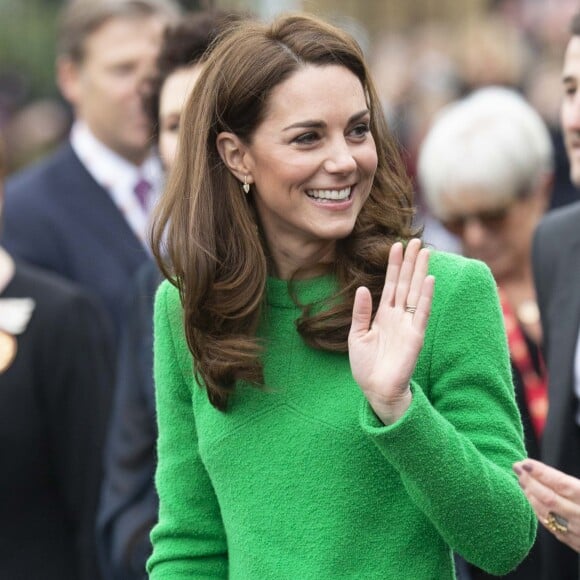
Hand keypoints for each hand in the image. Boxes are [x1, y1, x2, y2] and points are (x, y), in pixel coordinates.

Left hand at [348, 239, 434, 424]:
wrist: (376, 390)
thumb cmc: (366, 366)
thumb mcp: (357, 336)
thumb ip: (361, 312)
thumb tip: (361, 288)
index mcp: (383, 315)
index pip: (390, 284)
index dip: (393, 265)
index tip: (396, 245)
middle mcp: (398, 316)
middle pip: (405, 283)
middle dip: (410, 262)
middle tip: (416, 240)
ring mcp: (408, 324)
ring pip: (416, 292)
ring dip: (420, 272)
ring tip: (425, 251)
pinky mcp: (415, 336)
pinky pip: (422, 312)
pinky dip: (426, 296)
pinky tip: (429, 279)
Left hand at [513, 459, 579, 551]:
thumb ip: (575, 484)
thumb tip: (555, 473)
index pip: (562, 484)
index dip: (541, 472)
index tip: (526, 462)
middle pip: (549, 498)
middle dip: (529, 481)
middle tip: (516, 467)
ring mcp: (578, 532)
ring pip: (546, 514)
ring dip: (530, 495)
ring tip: (520, 480)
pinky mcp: (575, 544)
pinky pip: (551, 526)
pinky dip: (538, 511)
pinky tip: (531, 499)